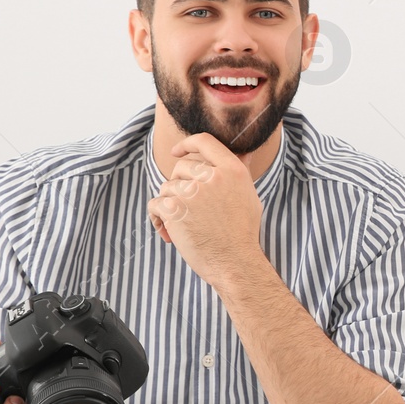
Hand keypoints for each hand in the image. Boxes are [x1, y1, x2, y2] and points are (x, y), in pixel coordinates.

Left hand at [147, 131, 264, 287]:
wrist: (235, 262)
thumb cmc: (243, 233)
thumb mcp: (249, 196)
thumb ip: (241, 172)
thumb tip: (245, 152)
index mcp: (231, 170)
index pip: (204, 141)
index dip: (186, 144)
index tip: (177, 152)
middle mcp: (211, 177)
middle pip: (180, 167)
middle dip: (179, 184)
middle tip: (187, 206)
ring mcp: (191, 192)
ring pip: (167, 187)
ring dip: (170, 204)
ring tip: (182, 224)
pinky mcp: (174, 209)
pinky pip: (155, 204)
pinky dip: (157, 218)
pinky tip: (169, 232)